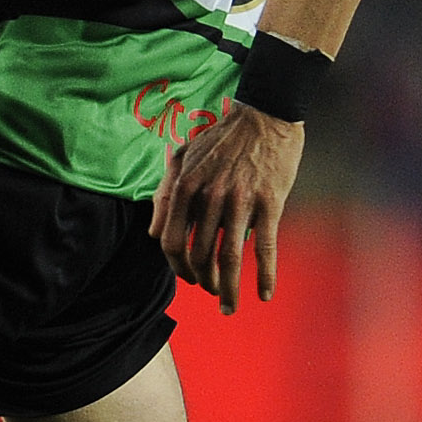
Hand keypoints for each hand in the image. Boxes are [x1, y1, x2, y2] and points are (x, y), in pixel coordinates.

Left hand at [150, 102, 303, 314]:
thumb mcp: (183, 157)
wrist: (264, 115)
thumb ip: (164, 195)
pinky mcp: (269, 204)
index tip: (187, 278)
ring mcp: (239, 202)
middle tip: (211, 292)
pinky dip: (265, 276)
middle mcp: (209, 197)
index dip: (175, 266)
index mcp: (185, 187)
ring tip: (229, 306)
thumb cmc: (222, 138)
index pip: (170, 241)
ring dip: (228, 289)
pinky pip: (265, 248)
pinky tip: (264, 294)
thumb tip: (152, 234)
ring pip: (229, 258)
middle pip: (198, 255)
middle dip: (203, 282)